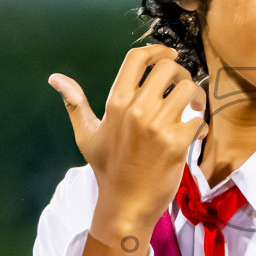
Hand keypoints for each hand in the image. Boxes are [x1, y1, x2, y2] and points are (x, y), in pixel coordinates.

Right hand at [49, 45, 207, 255]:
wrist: (125, 204)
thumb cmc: (107, 169)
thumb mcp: (86, 135)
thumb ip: (75, 103)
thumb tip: (55, 78)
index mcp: (115, 103)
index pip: (137, 59)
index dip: (157, 51)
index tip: (169, 55)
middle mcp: (137, 109)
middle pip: (168, 68)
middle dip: (180, 74)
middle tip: (181, 88)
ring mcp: (158, 126)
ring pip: (189, 90)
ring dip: (195, 97)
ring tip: (192, 109)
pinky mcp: (177, 143)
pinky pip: (199, 119)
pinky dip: (200, 124)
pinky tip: (193, 133)